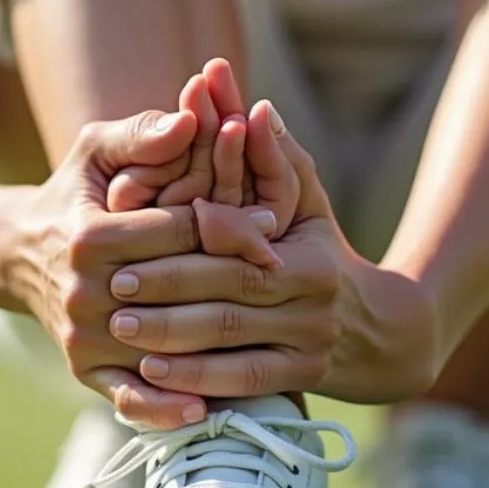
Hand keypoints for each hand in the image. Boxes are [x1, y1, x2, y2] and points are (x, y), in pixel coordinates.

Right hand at [0, 108, 276, 427]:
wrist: (18, 254)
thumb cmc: (74, 191)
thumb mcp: (97, 149)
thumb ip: (144, 133)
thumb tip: (192, 119)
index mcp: (90, 236)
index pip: (177, 232)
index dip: (229, 223)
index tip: (276, 222)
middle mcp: (83, 292)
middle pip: (178, 290)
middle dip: (235, 279)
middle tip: (285, 274)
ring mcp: (83, 338)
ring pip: (164, 345)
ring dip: (217, 345)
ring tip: (269, 337)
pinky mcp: (84, 370)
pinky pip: (131, 396)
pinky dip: (166, 406)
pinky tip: (204, 409)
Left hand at [106, 86, 438, 405]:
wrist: (376, 331)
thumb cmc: (324, 251)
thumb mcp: (308, 202)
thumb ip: (277, 158)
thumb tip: (256, 107)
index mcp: (306, 253)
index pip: (238, 244)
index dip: (184, 244)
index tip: (131, 243)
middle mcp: (311, 300)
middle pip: (228, 294)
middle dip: (167, 289)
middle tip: (112, 285)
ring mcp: (308, 343)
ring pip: (230, 340)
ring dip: (172, 337)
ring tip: (120, 328)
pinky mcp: (301, 379)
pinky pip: (242, 380)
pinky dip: (197, 377)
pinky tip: (153, 372)